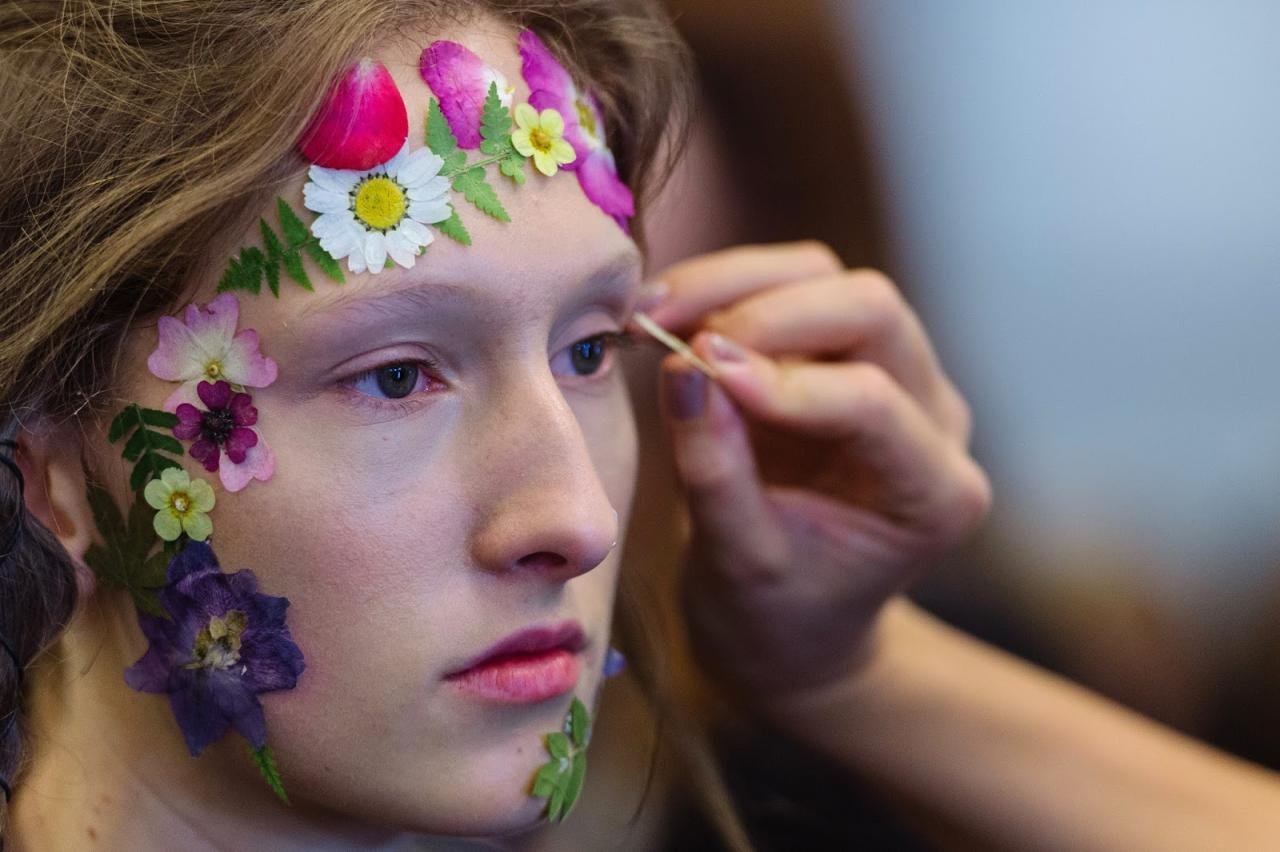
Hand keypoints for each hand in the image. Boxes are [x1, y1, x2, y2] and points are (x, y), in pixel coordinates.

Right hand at [644, 242, 990, 709]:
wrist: (788, 624)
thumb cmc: (772, 613)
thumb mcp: (737, 562)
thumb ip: (715, 470)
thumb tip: (686, 368)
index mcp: (935, 494)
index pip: (873, 402)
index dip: (781, 381)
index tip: (691, 371)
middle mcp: (934, 419)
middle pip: (870, 308)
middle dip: (764, 311)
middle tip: (672, 336)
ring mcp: (895, 375)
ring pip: (824, 279)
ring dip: (734, 286)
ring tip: (653, 314)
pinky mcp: (842, 351)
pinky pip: (788, 289)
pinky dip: (723, 292)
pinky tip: (664, 315)